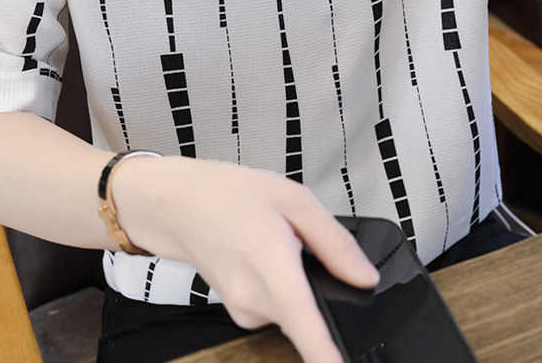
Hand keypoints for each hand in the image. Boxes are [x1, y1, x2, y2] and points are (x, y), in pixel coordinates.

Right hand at [112, 156, 378, 362]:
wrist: (176, 205)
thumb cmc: (227, 194)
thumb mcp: (292, 198)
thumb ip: (335, 242)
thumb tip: (365, 277)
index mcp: (273, 267)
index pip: (308, 330)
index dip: (330, 358)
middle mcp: (256, 301)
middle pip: (310, 316)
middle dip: (321, 289)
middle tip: (301, 242)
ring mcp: (245, 313)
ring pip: (295, 310)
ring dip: (298, 283)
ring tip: (278, 241)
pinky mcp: (240, 314)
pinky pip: (277, 307)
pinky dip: (281, 286)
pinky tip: (265, 253)